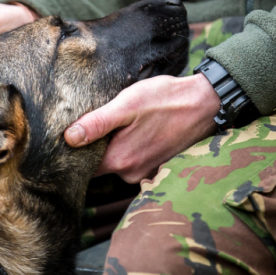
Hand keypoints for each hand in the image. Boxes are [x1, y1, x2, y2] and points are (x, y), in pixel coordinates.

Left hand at [64, 73, 220, 183]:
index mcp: (120, 160)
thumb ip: (97, 123)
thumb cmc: (166, 100)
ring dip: (116, 147)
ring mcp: (146, 173)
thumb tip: (69, 138)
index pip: (83, 167)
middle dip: (96, 148)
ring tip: (123, 124)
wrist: (206, 104)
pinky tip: (138, 130)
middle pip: (100, 166)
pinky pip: (135, 162)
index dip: (75, 153)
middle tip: (100, 124)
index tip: (70, 138)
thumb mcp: (127, 104)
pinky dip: (132, 149)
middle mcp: (131, 174)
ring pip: (119, 163)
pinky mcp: (158, 168)